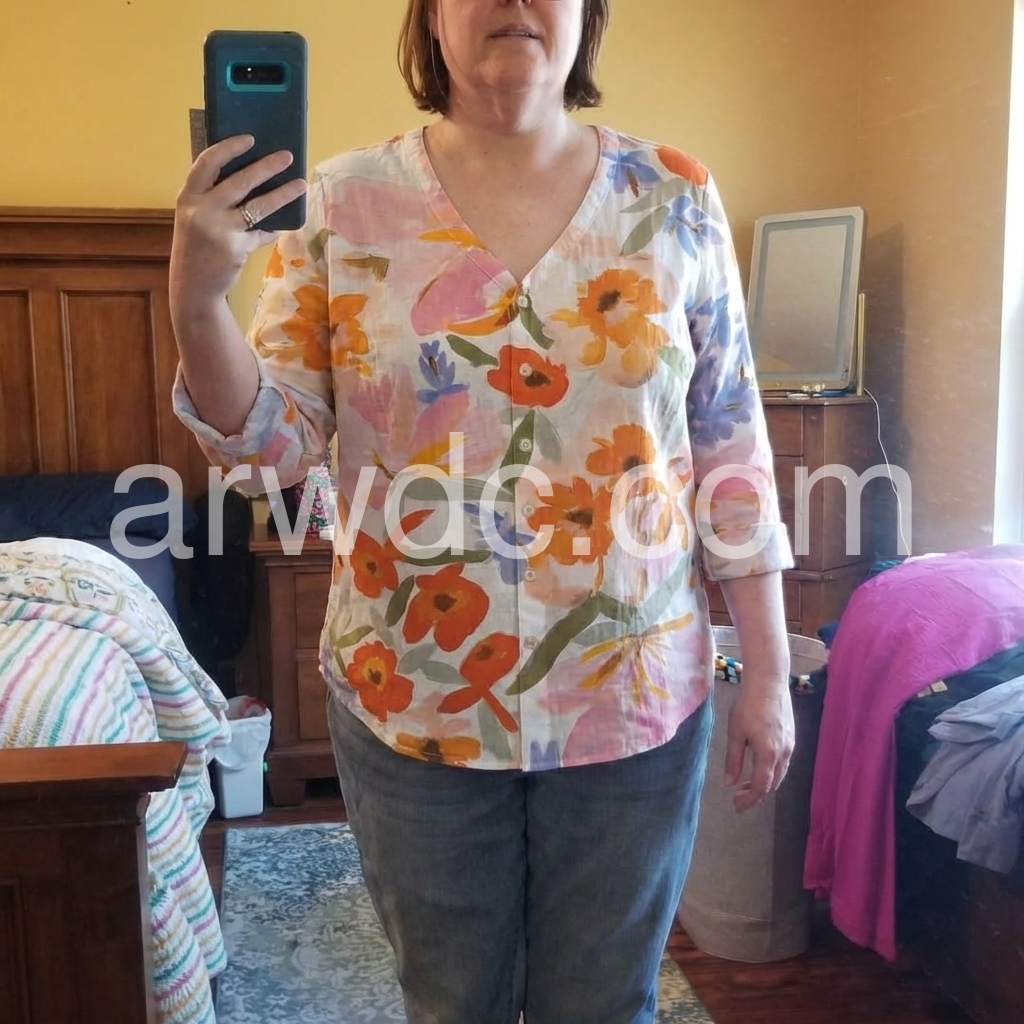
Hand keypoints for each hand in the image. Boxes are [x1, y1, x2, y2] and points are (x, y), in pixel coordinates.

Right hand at [169, 135, 306, 313]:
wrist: (193, 286)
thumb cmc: (197, 248)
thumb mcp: (196, 218)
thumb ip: (214, 199)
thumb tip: (252, 177)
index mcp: (188, 196)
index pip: (207, 162)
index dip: (229, 148)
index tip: (250, 139)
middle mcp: (201, 210)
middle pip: (240, 180)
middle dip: (267, 166)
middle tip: (288, 156)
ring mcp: (220, 229)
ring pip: (259, 206)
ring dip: (283, 193)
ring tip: (301, 184)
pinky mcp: (236, 247)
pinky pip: (261, 233)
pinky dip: (272, 230)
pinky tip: (281, 226)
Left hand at [724, 676, 794, 812]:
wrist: (769, 683)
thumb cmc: (748, 706)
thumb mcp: (735, 732)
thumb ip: (733, 759)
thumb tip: (729, 783)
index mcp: (768, 755)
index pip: (761, 787)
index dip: (749, 800)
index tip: (737, 806)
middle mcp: (783, 754)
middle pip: (773, 784)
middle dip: (756, 794)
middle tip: (739, 797)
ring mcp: (790, 745)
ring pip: (780, 774)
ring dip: (765, 782)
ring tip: (747, 784)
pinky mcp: (792, 737)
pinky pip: (784, 762)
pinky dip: (772, 771)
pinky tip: (760, 765)